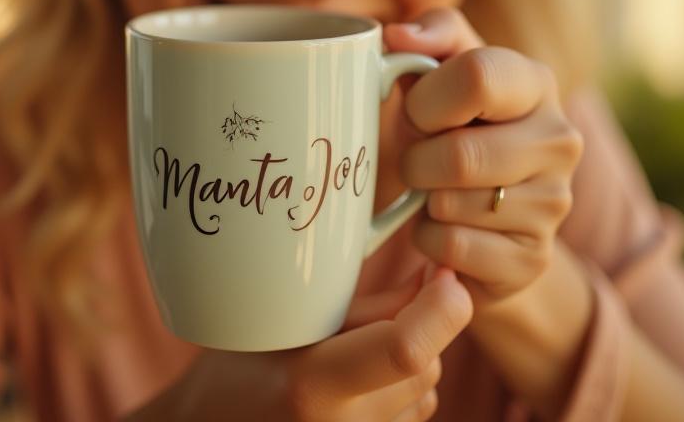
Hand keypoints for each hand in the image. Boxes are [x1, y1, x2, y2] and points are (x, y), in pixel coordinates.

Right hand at [134, 266, 471, 421]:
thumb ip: (367, 307)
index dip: (442, 309)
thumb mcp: (286, 321)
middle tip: (374, 310)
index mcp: (311, 385)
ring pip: (428, 390)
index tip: (445, 276)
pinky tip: (357, 382)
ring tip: (352, 353)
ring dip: (412, 362)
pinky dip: (402, 389)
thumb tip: (437, 282)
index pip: (405, 350)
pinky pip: (414, 414)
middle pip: (427, 367)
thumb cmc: (238, 367)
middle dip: (421, 328)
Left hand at [382, 9, 582, 306]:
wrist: (483, 209)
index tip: (418, 113)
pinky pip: (451, 247)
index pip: (475, 76)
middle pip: (460, 155)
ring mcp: (554, 203)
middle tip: (418, 162)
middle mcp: (559, 141)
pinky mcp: (533, 258)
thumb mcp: (441, 71)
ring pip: (451, 205)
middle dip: (416, 161)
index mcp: (537, 82)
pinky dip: (428, 239)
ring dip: (421, 201)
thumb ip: (428, 35)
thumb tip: (398, 35)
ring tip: (435, 191)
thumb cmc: (452, 126)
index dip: (425, 99)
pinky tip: (444, 226)